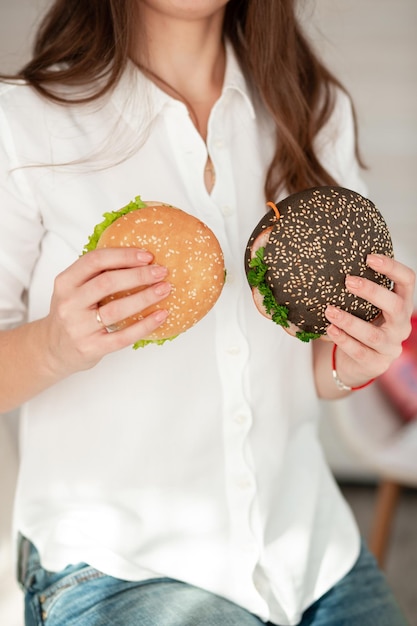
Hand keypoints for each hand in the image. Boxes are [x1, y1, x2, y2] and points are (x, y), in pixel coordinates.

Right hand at [42, 248, 170, 376]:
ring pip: (116, 309)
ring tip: (164, 290)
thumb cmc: (73, 313)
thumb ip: (96, 274)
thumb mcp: (74, 289)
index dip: (123, 256)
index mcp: (65, 282)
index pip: (95, 261)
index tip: (148, 256)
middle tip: (161, 272)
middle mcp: (69, 303)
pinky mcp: (90, 348)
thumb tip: (139, 257)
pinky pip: (123, 336)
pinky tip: (161, 316)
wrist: (54, 349)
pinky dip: (145, 325)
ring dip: (145, 298)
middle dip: (138, 275)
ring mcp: (78, 327)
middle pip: (107, 283)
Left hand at [324, 254, 415, 387]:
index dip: (392, 267)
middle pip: (394, 306)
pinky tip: (330, 329)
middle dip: (371, 292)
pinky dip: (343, 339)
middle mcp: (401, 325)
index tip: (369, 257)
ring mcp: (390, 347)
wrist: (358, 362)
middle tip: (347, 281)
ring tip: (329, 310)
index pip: (407, 281)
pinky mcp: (376, 364)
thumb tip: (335, 260)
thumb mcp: (366, 306)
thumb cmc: (362, 324)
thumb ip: (361, 289)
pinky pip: (359, 351)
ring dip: (349, 320)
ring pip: (373, 334)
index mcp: (402, 305)